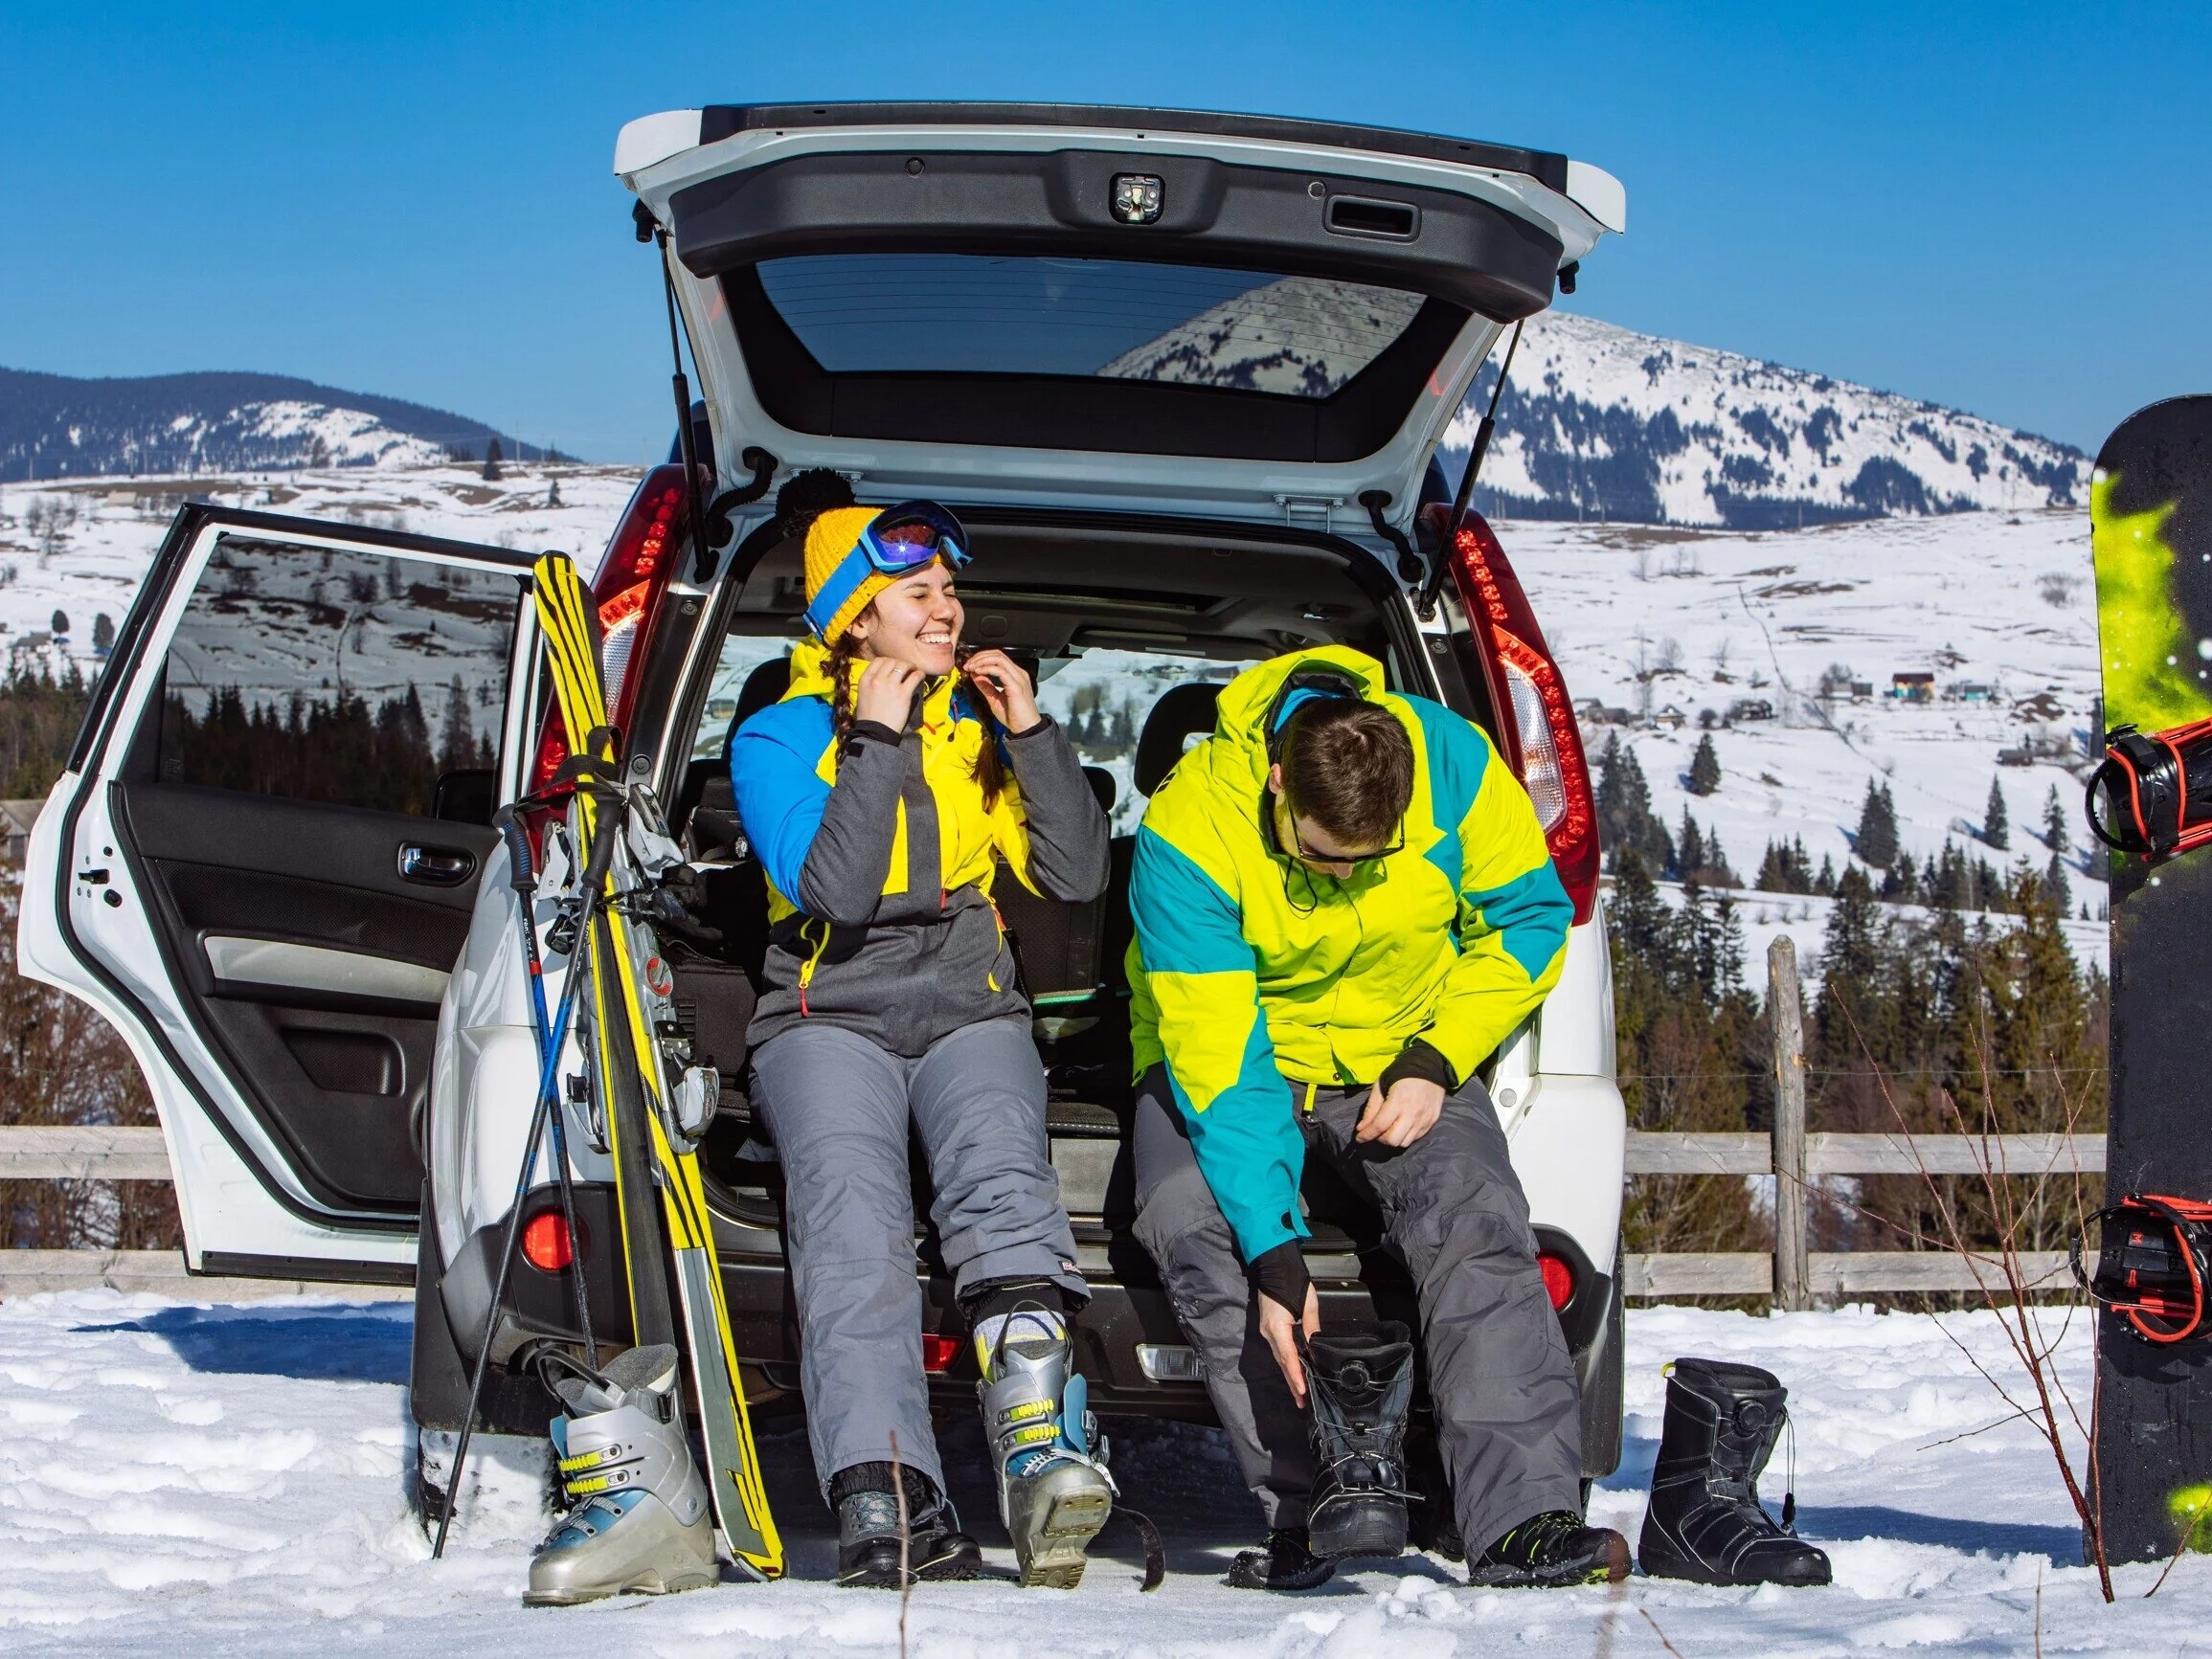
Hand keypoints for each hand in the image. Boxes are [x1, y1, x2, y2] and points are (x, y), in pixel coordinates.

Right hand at [854, 656, 922, 730]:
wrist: (875, 732)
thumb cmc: (868, 717)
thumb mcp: (863, 695)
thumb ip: (871, 683)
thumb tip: (883, 676)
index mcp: (865, 679)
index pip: (878, 660)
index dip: (888, 661)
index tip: (893, 666)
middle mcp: (877, 679)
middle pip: (891, 661)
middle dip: (900, 662)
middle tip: (906, 668)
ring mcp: (890, 685)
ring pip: (903, 665)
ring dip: (910, 666)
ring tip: (913, 670)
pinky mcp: (903, 694)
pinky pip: (914, 677)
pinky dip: (919, 674)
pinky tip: (920, 676)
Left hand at [961, 648, 1038, 731]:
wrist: (1025, 729)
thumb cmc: (1014, 716)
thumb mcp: (994, 699)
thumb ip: (985, 686)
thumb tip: (974, 675)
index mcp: (1015, 675)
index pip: (998, 657)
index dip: (982, 658)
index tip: (969, 665)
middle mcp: (1018, 674)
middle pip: (998, 654)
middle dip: (980, 657)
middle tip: (968, 664)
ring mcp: (1019, 678)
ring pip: (999, 658)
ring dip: (982, 661)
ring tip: (971, 667)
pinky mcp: (1016, 686)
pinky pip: (1000, 671)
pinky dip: (987, 669)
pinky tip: (978, 672)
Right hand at [1258, 1282, 1322, 1407]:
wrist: (1272, 1262)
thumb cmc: (1290, 1278)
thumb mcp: (1307, 1302)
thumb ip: (1312, 1326)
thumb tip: (1315, 1345)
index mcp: (1277, 1326)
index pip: (1288, 1357)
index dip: (1295, 1376)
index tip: (1302, 1392)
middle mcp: (1268, 1332)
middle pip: (1282, 1362)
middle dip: (1292, 1382)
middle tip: (1302, 1402)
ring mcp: (1266, 1330)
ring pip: (1279, 1357)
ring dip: (1289, 1374)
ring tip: (1300, 1392)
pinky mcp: (1268, 1327)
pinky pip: (1279, 1349)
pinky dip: (1287, 1362)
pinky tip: (1295, 1369)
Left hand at [1356, 1077, 1445, 1147]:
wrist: (1430, 1068)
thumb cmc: (1401, 1074)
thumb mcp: (1381, 1085)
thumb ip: (1372, 1108)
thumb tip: (1362, 1128)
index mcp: (1398, 1101)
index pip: (1380, 1125)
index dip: (1367, 1135)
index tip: (1359, 1138)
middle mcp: (1412, 1113)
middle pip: (1393, 1140)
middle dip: (1380, 1138)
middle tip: (1377, 1131)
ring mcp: (1424, 1120)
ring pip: (1404, 1143)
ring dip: (1393, 1139)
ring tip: (1390, 1128)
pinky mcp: (1431, 1122)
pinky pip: (1415, 1138)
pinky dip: (1405, 1136)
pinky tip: (1401, 1126)